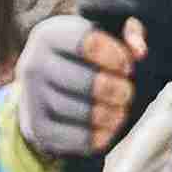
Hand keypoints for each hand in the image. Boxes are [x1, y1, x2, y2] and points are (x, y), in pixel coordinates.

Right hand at [12, 6, 141, 157]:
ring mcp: (31, 98)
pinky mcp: (37, 129)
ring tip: (121, 111)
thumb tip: (140, 51)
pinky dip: (99, 137)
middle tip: (127, 93)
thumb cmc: (83, 57)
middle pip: (87, 82)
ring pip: (82, 112)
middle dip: (117, 90)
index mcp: (49, 35)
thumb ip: (129, 33)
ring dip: (111, 115)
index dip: (118, 57)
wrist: (44, 88)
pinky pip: (75, 138)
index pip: (89, 43)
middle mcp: (33, 64)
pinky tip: (108, 129)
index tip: (127, 66)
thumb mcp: (103, 35)